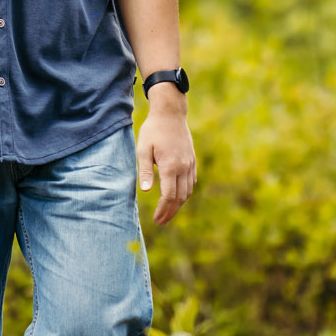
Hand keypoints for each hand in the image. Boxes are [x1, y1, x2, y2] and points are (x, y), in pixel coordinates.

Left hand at [135, 94, 195, 224]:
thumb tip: (145, 191)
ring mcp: (190, 164)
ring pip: (188, 191)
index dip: (163, 210)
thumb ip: (145, 171)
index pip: (169, 196)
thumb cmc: (153, 130)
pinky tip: (178, 197)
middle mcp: (183, 167)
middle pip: (180, 198)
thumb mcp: (143, 149)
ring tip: (168, 212)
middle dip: (171, 212)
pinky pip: (191, 181)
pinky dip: (185, 193)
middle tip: (161, 222)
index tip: (156, 219)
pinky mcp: (192, 160)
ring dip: (179, 204)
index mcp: (170, 166)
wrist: (170, 113)